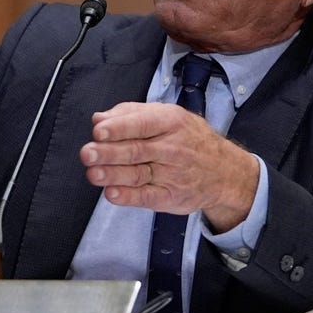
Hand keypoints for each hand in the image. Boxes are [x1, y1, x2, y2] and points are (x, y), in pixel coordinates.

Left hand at [79, 101, 259, 232]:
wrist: (225, 172)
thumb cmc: (188, 138)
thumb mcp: (167, 116)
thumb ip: (130, 115)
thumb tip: (99, 118)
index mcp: (170, 122)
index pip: (142, 123)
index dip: (119, 128)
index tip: (98, 131)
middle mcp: (172, 148)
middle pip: (136, 150)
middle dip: (109, 153)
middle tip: (87, 153)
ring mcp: (172, 174)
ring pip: (138, 174)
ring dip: (113, 175)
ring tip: (93, 173)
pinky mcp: (170, 197)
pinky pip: (147, 197)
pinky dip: (129, 197)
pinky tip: (112, 194)